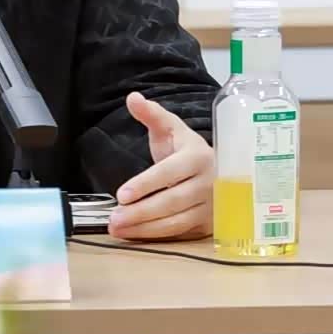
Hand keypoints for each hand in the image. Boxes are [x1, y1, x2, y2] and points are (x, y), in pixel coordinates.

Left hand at [109, 93, 212, 240]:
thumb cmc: (186, 149)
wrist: (218, 169)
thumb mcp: (170, 128)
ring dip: (145, 228)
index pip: (169, 173)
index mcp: (198, 156)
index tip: (121, 194)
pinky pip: (180, 233)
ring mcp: (211, 206)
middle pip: (171, 201)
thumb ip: (151, 114)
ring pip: (176, 221)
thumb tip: (133, 98)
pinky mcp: (208, 224)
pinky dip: (156, 236)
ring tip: (118, 228)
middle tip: (114, 218)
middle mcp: (208, 183)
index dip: (145, 184)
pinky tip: (135, 235)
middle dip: (140, 212)